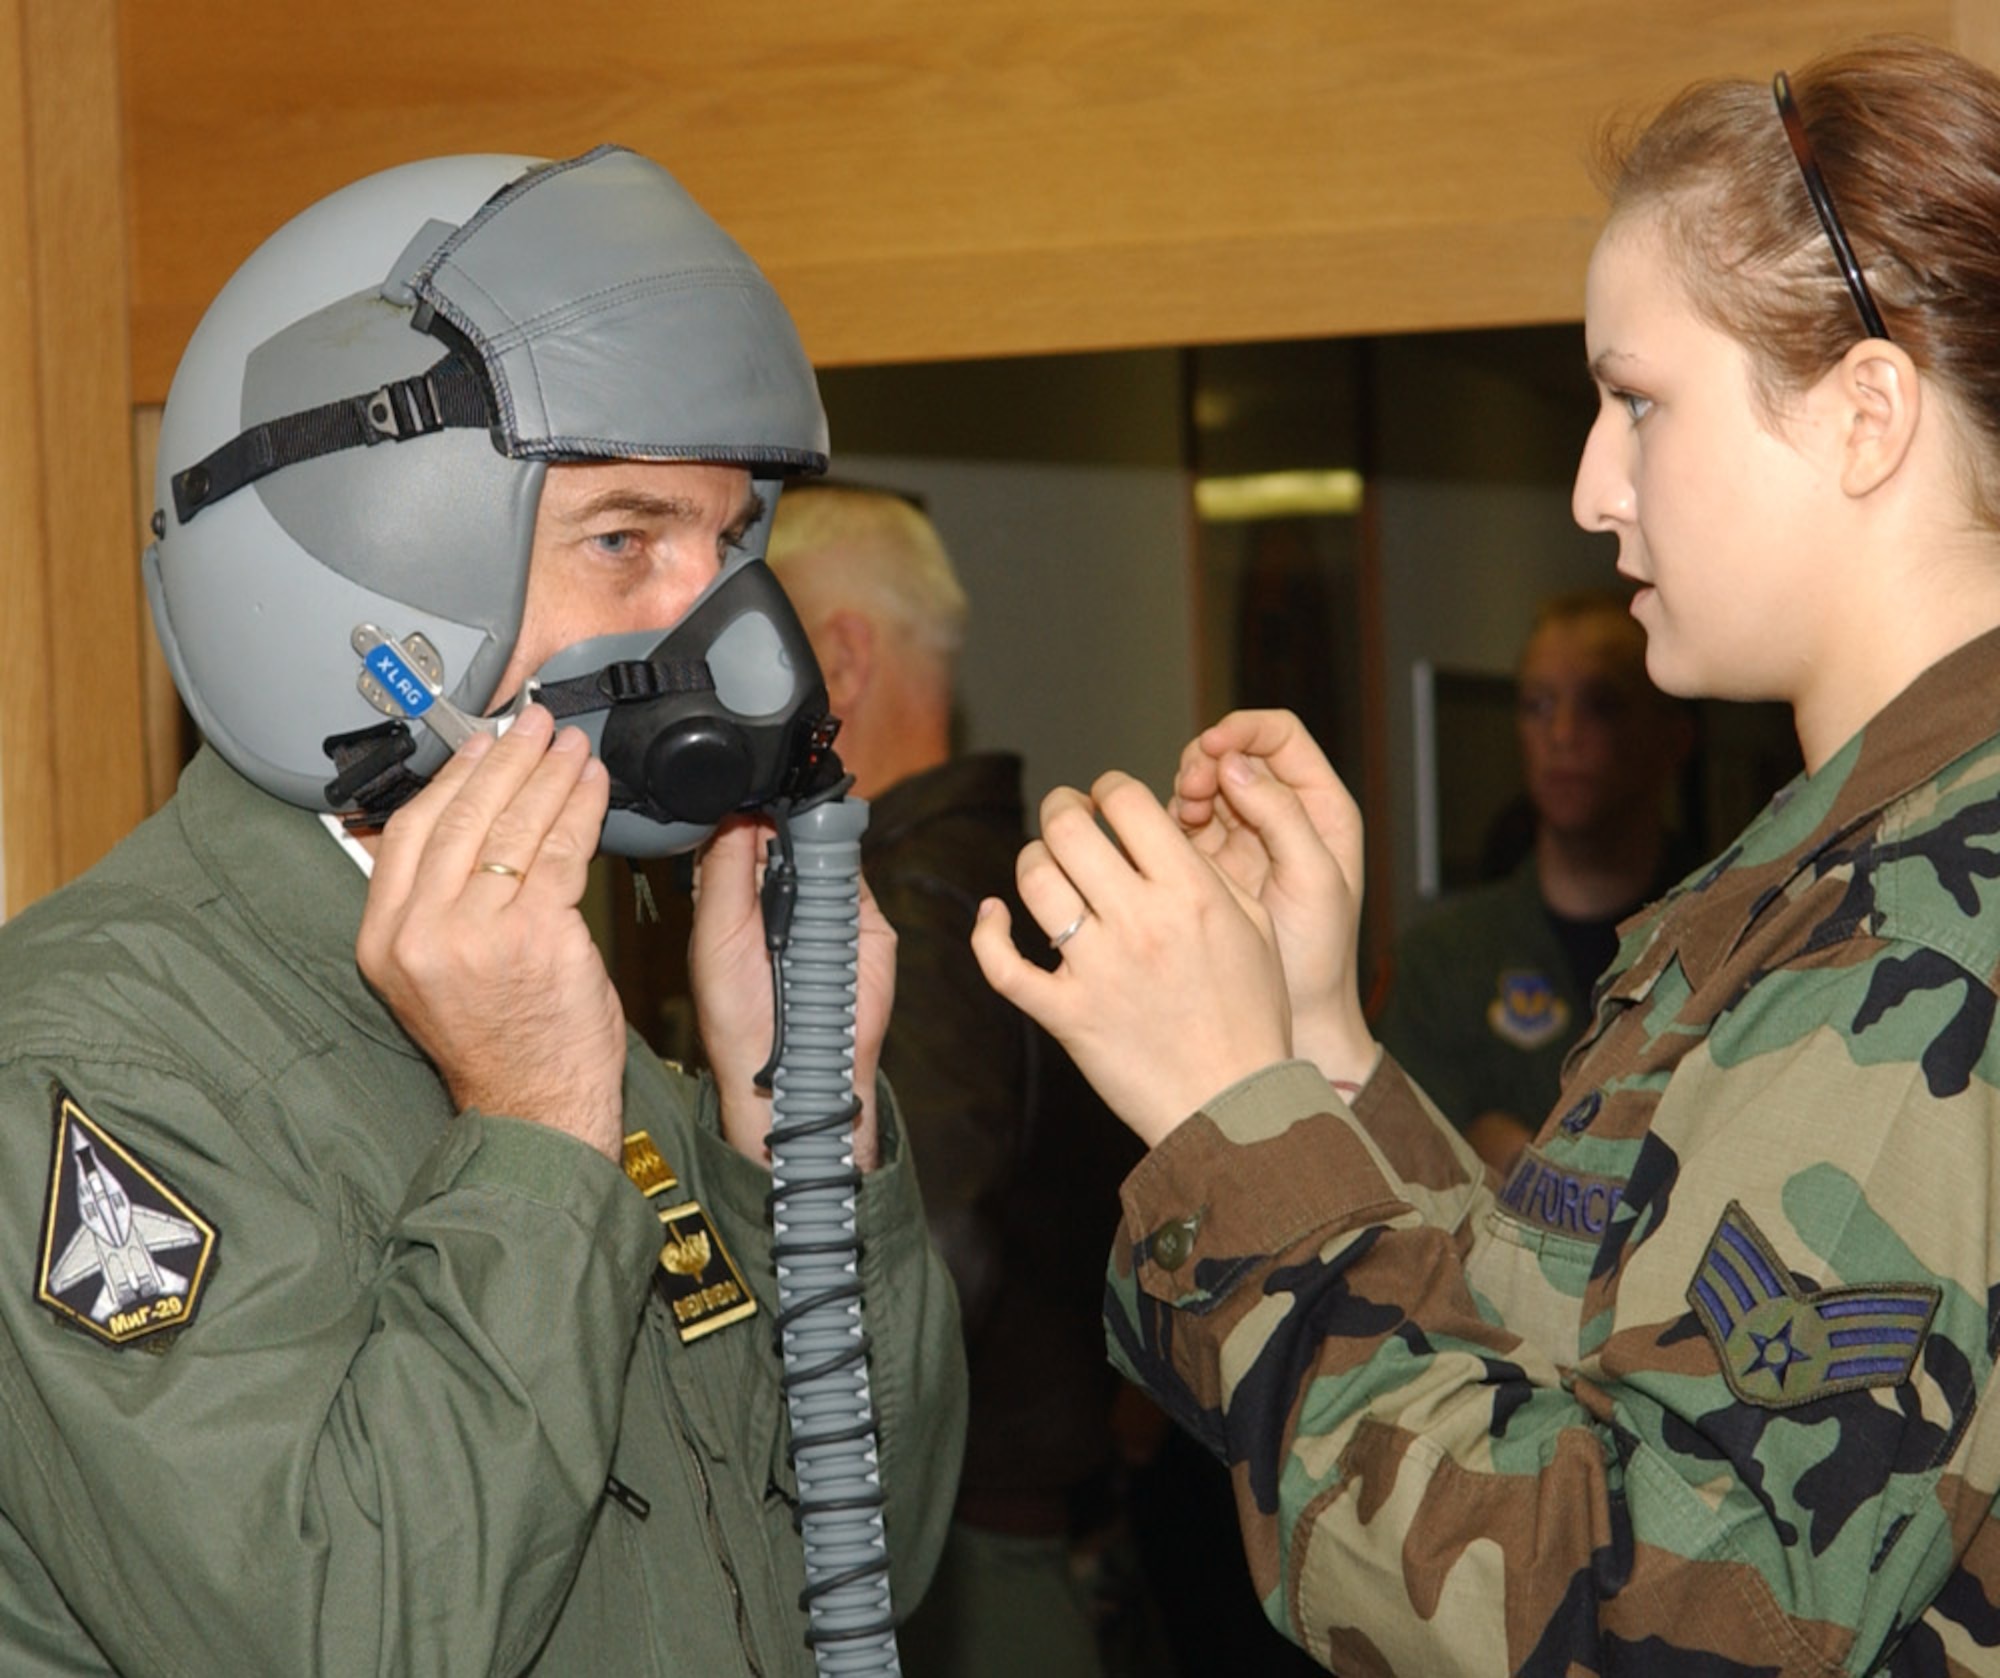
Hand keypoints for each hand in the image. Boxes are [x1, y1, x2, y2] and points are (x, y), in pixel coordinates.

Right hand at [356, 706, 626, 1159]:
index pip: (409, 832)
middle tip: (536, 725)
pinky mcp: (537, 936)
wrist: (532, 1110)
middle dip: (506, 760)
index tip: (481, 744)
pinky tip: (594, 787)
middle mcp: (422, 934)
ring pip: (516, 828)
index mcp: (384, 941)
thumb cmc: (498, 1044)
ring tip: (572, 747)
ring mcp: (479, 934)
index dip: (450, 779)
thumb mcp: (433, 975)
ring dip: (549, 776)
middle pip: (463, 818)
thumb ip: (436, 906)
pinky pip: (561, 853)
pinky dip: (581, 811)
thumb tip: (463, 824)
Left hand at [690, 817, 895, 1171]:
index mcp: (735, 891)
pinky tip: (831, 854)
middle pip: (788, 827)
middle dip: (785, 807)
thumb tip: (736, 810)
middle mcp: (780, 890)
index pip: (741, 828)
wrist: (794, 1068)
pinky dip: (846, 861)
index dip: (745, 802)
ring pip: (827, 843)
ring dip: (817, 828)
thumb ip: (722, 873)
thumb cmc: (739, 1015)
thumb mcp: (715, 936)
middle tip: (782, 786)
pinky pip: (857, 876)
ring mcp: (824, 902)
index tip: (746, 778)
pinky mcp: (863, 918)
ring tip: (806, 817)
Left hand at [971, 772, 1290, 1146]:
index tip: (1106, 799)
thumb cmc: (1252, 1015)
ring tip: (1046, 865)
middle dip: (1061, 807)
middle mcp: (1139, 922)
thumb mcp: (1252, 925)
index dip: (1108, 787)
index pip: (1127, 801)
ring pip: (1034, 881)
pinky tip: (993, 914)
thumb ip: (1206, 869)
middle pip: (1069, 829)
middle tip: (1066, 814)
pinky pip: (1002, 964)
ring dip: (1033, 860)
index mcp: (1189, 892)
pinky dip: (987, 932)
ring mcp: (1097, 969)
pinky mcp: (1066, 1015)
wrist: (1236, 1105)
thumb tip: (1158, 828)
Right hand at [1171, 710, 1376, 1086]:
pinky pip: (1182, 824)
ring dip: (1186, 789)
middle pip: (1234, 754)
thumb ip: (1283, 816)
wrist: (1296, 1016)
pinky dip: (1169, 823)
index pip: (1280, 736)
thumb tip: (1234, 763)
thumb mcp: (1314, 880)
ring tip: (1184, 817)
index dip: (1244, 730)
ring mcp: (1242, 838)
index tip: (1212, 748)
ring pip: (1203, 785)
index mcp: (1321, 808)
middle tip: (1192, 790)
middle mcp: (1282, 815)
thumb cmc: (1320, 955)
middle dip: (1206, 760)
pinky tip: (1167, 841)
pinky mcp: (1208, 865)